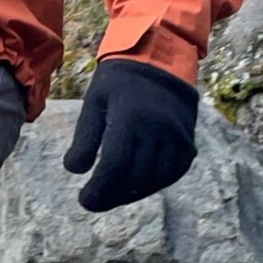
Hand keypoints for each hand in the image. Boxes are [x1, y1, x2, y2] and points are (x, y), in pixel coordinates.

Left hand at [63, 56, 199, 211]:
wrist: (161, 63)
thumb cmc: (119, 83)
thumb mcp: (94, 101)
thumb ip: (84, 137)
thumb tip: (75, 170)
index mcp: (130, 117)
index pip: (115, 165)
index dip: (99, 189)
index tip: (84, 200)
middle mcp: (158, 129)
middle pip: (134, 178)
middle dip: (110, 195)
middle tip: (95, 198)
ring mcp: (177, 138)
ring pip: (153, 181)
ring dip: (130, 194)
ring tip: (112, 192)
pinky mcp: (188, 145)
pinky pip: (171, 175)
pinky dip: (152, 185)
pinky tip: (135, 185)